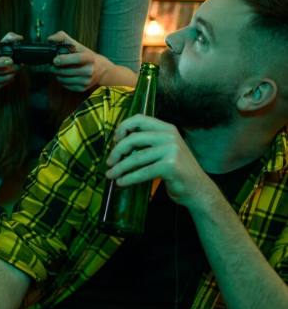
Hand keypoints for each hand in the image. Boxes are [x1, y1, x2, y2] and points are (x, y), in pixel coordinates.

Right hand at [0, 32, 21, 91]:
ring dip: (12, 74)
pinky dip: (8, 80)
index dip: (0, 62)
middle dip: (12, 68)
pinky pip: (1, 85)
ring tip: (15, 69)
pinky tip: (10, 75)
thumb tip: (19, 38)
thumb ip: (8, 39)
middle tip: (19, 64)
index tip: (10, 60)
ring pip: (1, 79)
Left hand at [47, 31, 112, 91]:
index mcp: (89, 58)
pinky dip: (62, 81)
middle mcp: (89, 70)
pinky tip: (63, 76)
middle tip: (52, 65)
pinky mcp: (83, 88)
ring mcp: (86, 80)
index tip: (55, 60)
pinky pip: (67, 86)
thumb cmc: (85, 55)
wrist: (101, 69)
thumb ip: (62, 38)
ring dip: (57, 75)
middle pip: (67, 71)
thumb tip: (50, 39)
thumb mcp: (77, 44)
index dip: (65, 59)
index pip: (77, 59)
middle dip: (56, 68)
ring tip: (57, 70)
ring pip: (65, 80)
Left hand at [106, 114, 221, 212]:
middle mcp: (169, 136)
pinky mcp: (171, 165)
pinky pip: (143, 171)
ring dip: (120, 167)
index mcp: (166, 128)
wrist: (198, 189)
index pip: (139, 119)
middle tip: (109, 162)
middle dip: (117, 151)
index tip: (114, 140)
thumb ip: (147, 143)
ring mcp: (171, 150)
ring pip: (136, 157)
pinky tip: (121, 182)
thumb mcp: (164, 150)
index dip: (123, 127)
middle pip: (134, 138)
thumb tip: (117, 144)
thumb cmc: (176, 170)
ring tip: (110, 175)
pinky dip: (129, 178)